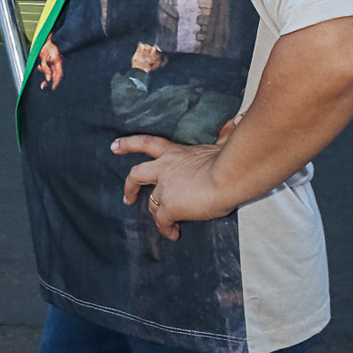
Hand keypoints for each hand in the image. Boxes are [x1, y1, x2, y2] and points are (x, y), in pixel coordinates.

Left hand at [113, 134, 237, 239]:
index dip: (129, 144)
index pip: (146, 143)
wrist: (228, 175)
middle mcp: (165, 168)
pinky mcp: (170, 206)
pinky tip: (173, 233)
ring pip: (151, 203)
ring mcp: (165, 187)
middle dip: (129, 186)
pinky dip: (166, 228)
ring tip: (164, 224)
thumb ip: (226, 132)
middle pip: (137, 174)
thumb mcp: (222, 141)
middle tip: (127, 198)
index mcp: (175, 152)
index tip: (114, 146)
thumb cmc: (229, 158)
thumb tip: (238, 119)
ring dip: (156, 215)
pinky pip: (162, 220)